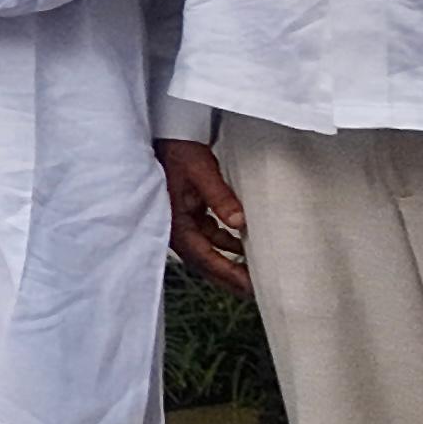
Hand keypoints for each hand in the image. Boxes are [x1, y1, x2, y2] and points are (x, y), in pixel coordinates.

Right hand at [159, 137, 251, 295]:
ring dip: (227, 261)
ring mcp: (181, 220)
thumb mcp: (201, 171)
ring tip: (252, 273)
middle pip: (203, 260)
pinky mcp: (187, 212)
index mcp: (173, 221)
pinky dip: (225, 242)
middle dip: (227, 276)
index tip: (248, 286)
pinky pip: (208, 235)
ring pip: (206, 249)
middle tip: (254, 291)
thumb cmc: (179, 149)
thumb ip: (219, 197)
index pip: (202, 255)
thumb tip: (240, 223)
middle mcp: (175, 226)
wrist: (168, 132)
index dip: (225, 272)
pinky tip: (242, 244)